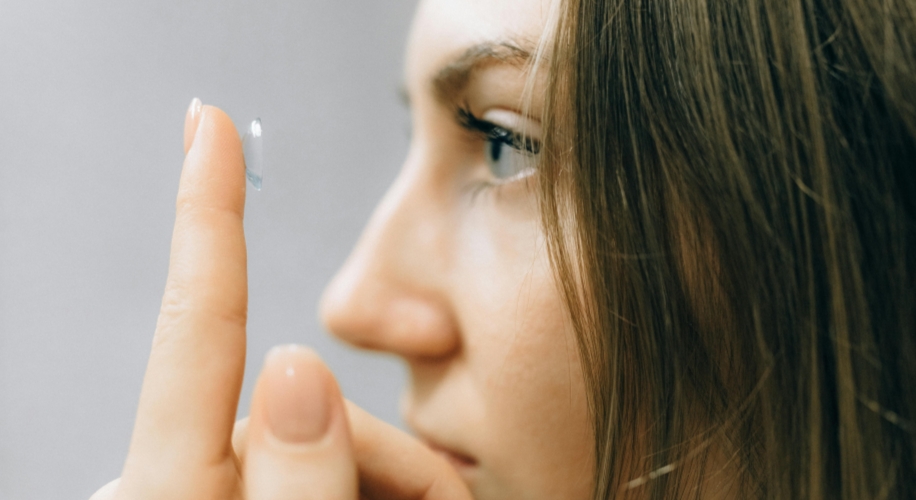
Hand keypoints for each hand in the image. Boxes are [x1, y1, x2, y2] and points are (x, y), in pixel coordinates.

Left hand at [89, 101, 470, 499]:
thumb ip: (302, 481)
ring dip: (383, 475)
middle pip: (306, 411)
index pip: (197, 330)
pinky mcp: (234, 495)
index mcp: (172, 494)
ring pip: (326, 437)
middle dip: (378, 453)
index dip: (208, 218)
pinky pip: (319, 466)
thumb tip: (295, 365)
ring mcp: (208, 490)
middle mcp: (181, 481)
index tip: (206, 127)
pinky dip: (366, 484)